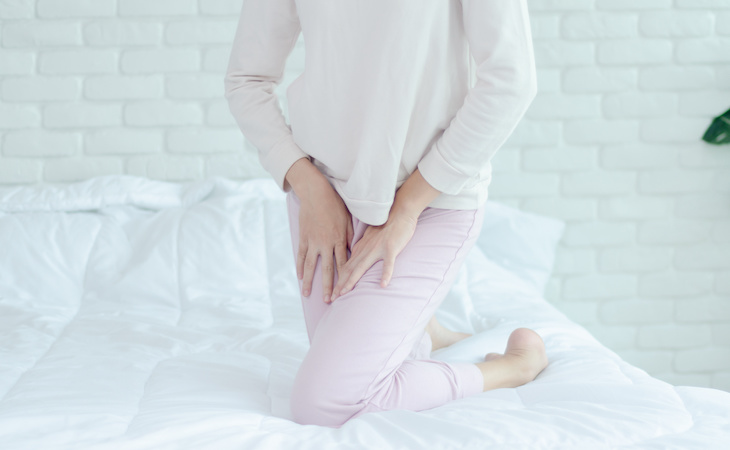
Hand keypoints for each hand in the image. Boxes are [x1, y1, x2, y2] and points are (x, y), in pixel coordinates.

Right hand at [296, 177, 353, 302]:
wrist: (316, 193)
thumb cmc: (334, 205)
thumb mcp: (346, 220)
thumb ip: (350, 236)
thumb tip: (354, 250)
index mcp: (338, 239)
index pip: (343, 263)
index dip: (345, 278)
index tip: (346, 290)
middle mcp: (325, 243)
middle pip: (327, 269)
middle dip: (328, 286)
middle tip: (329, 300)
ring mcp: (313, 242)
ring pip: (312, 265)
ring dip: (310, 281)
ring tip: (308, 294)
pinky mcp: (303, 238)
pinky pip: (301, 255)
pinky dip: (300, 266)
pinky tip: (300, 277)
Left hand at [329, 210, 417, 301]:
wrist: (400, 211)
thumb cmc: (387, 224)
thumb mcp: (370, 236)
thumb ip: (362, 246)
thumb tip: (355, 255)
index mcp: (361, 247)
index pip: (346, 266)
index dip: (338, 280)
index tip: (333, 293)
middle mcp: (366, 249)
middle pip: (350, 270)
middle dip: (340, 285)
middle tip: (332, 298)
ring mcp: (377, 249)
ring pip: (362, 267)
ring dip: (352, 281)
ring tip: (345, 293)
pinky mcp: (390, 248)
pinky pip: (388, 263)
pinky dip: (385, 274)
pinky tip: (383, 285)